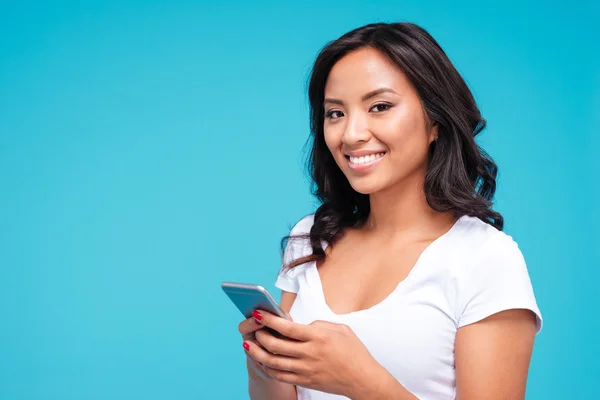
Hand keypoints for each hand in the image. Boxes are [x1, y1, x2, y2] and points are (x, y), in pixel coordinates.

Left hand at [243, 310, 382, 397]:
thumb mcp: (340, 329)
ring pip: (274, 362)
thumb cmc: (353, 351)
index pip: (286, 327)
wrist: (362, 379)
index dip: (269, 320)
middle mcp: (309, 354)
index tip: (258, 313)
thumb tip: (301, 325)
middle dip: (260, 335)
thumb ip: (318, 324)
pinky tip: (262, 360)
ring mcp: (306, 369)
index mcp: (317, 337)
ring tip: (249, 345)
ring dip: (258, 352)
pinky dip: (268, 368)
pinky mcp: (305, 381)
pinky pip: (280, 376)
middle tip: (253, 328)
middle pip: (276, 345)